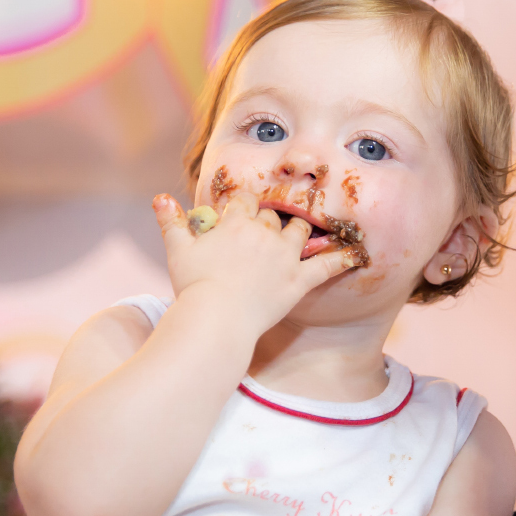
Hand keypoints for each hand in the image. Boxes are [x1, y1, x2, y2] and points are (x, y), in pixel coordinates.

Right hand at [152, 193, 355, 333]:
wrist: (215, 318)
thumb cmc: (193, 286)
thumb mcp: (178, 250)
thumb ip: (171, 221)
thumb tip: (159, 196)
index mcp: (236, 223)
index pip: (247, 201)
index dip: (246, 206)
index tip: (243, 215)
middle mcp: (264, 234)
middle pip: (274, 216)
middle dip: (270, 221)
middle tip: (266, 235)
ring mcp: (285, 256)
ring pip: (300, 231)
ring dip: (301, 232)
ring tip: (302, 237)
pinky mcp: (299, 280)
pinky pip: (327, 265)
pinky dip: (343, 259)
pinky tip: (357, 254)